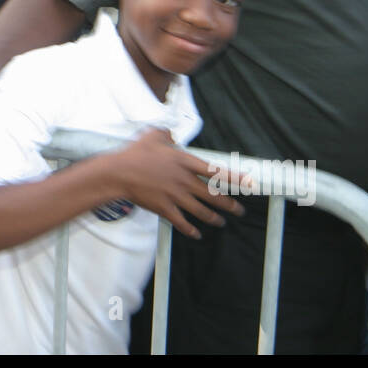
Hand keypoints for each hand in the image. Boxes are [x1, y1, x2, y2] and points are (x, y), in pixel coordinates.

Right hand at [112, 129, 244, 238]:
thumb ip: (168, 134)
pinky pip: (183, 222)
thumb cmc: (135, 153)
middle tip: (239, 210)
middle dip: (230, 205)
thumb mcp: (154, 135)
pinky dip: (191, 230)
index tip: (249, 184)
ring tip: (221, 222)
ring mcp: (176, 196)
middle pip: (214, 196)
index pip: (217, 171)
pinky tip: (196, 234)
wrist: (119, 173)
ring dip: (214, 218)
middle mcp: (185, 181)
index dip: (236, 179)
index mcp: (185, 162)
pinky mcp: (165, 209)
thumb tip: (172, 136)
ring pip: (202, 211)